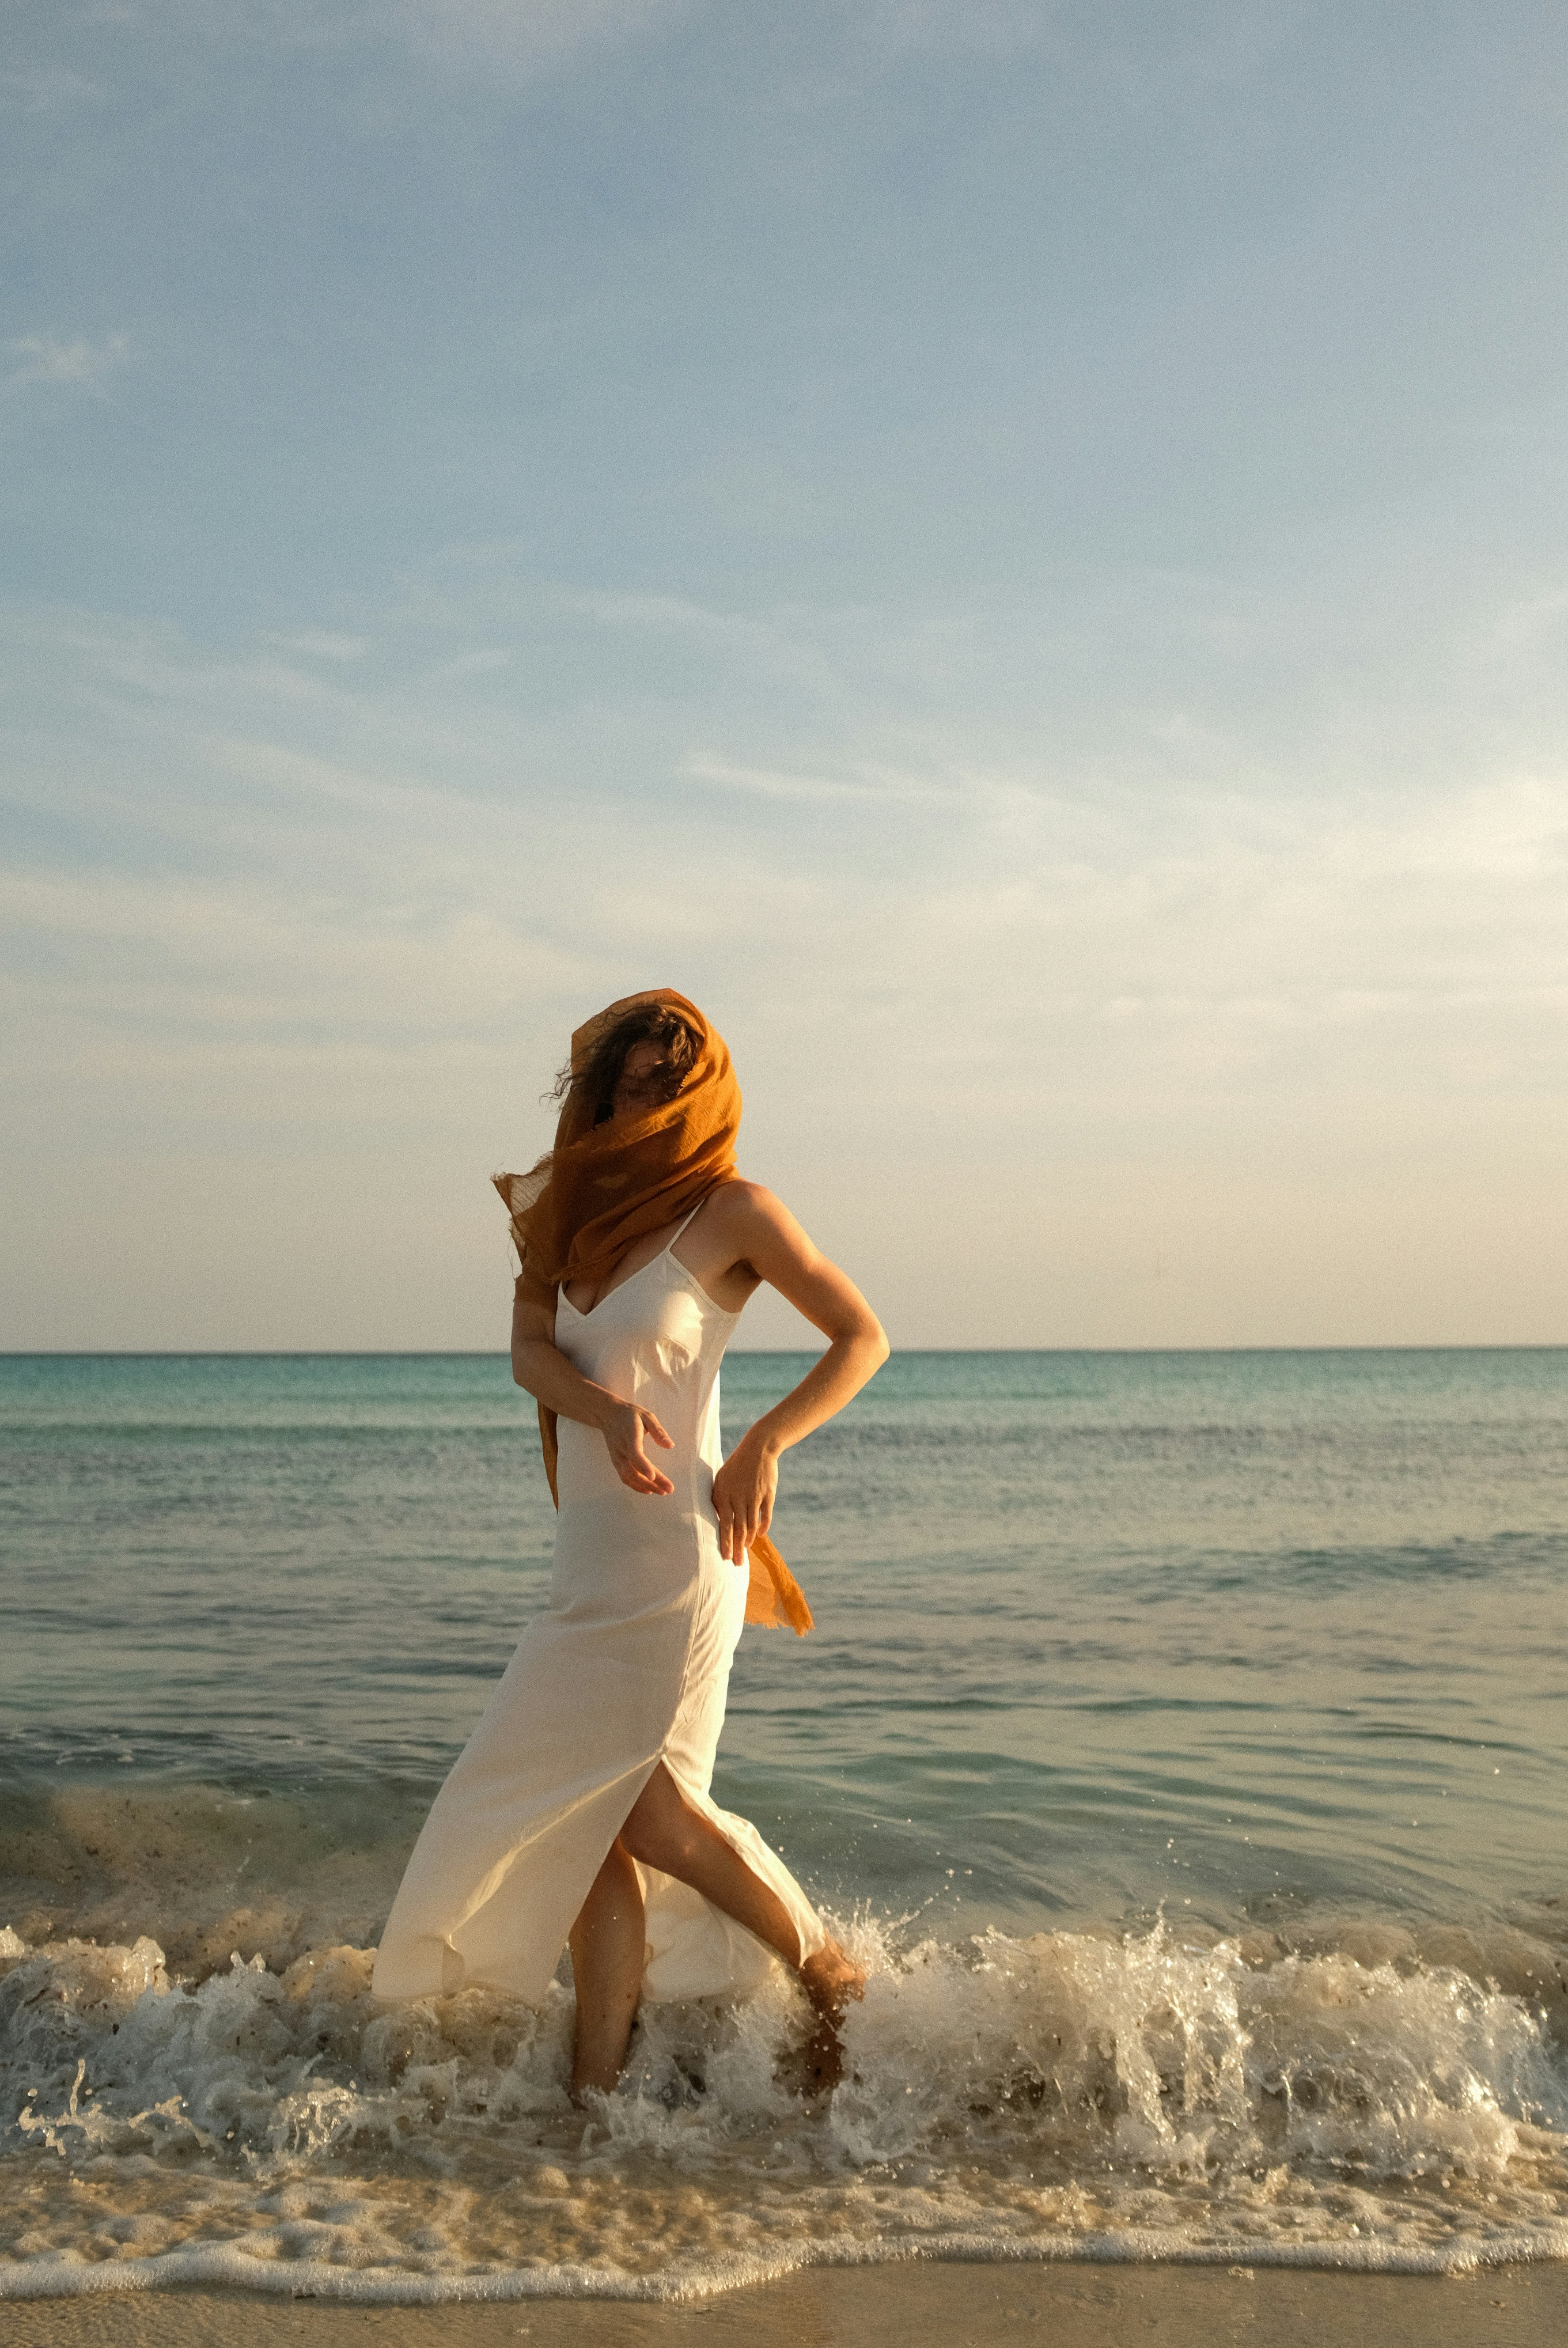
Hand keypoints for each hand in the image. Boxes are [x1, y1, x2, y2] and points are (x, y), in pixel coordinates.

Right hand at [603, 1403, 674, 1495]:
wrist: (608, 1415)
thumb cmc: (630, 1415)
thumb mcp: (647, 1416)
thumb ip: (658, 1431)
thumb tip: (670, 1445)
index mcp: (629, 1435)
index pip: (634, 1453)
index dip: (643, 1466)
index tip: (653, 1476)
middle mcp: (621, 1449)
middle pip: (634, 1470)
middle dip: (652, 1482)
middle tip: (669, 1489)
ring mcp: (616, 1457)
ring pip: (629, 1477)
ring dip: (645, 1486)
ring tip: (662, 1491)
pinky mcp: (615, 1462)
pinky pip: (625, 1477)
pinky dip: (636, 1486)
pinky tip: (649, 1490)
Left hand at [711, 1436, 777, 1562]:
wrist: (759, 1448)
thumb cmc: (736, 1465)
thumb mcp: (722, 1479)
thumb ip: (719, 1499)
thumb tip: (718, 1519)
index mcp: (724, 1494)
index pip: (724, 1524)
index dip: (725, 1542)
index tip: (724, 1557)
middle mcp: (739, 1497)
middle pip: (738, 1528)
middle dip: (737, 1548)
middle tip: (736, 1563)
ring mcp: (755, 1496)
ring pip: (751, 1524)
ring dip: (747, 1539)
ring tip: (745, 1550)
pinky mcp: (768, 1494)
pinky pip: (765, 1515)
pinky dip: (762, 1526)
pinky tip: (758, 1535)